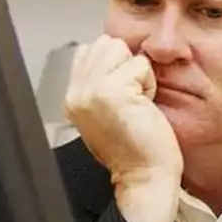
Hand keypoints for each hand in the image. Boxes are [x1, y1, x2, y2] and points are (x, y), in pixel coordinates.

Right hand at [63, 35, 181, 181]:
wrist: (144, 178)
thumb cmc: (134, 151)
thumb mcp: (105, 113)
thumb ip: (98, 83)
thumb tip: (111, 56)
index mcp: (72, 99)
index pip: (89, 51)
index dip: (114, 66)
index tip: (122, 98)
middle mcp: (77, 93)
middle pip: (105, 44)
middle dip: (125, 66)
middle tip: (130, 100)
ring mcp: (91, 90)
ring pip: (120, 49)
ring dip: (137, 73)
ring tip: (136, 102)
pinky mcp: (111, 90)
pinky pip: (140, 64)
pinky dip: (149, 84)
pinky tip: (143, 108)